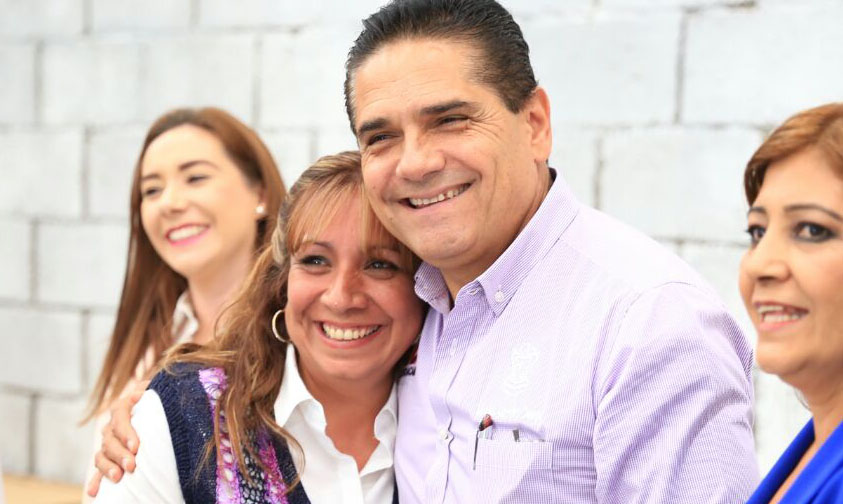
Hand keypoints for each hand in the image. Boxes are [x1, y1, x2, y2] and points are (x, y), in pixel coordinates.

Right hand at [87, 381, 148, 495]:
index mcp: (122, 408)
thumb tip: (137, 395)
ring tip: (118, 477)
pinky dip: (96, 481)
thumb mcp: (157, 390)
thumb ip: (149, 390)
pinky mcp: (109, 459)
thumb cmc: (159, 399)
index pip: (120, 419)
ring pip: (101, 456)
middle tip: (132, 466)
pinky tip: (95, 492)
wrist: (156, 407)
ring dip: (107, 468)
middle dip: (120, 454)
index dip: (126, 433)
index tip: (136, 446)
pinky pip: (99, 471)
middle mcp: (111, 426)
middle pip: (110, 441)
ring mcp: (108, 444)